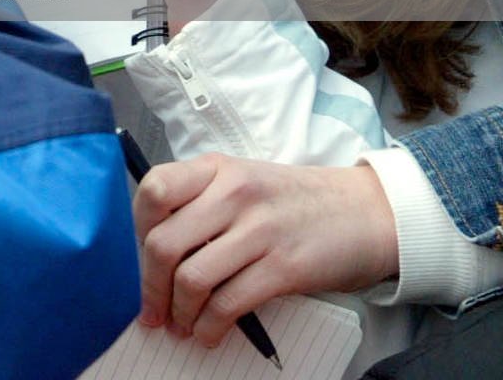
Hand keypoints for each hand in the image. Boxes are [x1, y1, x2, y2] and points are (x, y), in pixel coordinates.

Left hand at [135, 155, 397, 346]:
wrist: (366, 212)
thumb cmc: (296, 202)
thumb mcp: (244, 182)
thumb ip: (201, 203)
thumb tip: (154, 250)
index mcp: (217, 168)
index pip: (153, 190)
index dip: (136, 230)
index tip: (140, 258)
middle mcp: (234, 193)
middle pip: (163, 244)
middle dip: (150, 287)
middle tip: (152, 310)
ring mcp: (259, 230)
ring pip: (190, 279)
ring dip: (178, 313)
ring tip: (181, 326)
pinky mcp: (284, 267)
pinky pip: (227, 304)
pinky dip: (209, 327)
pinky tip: (208, 334)